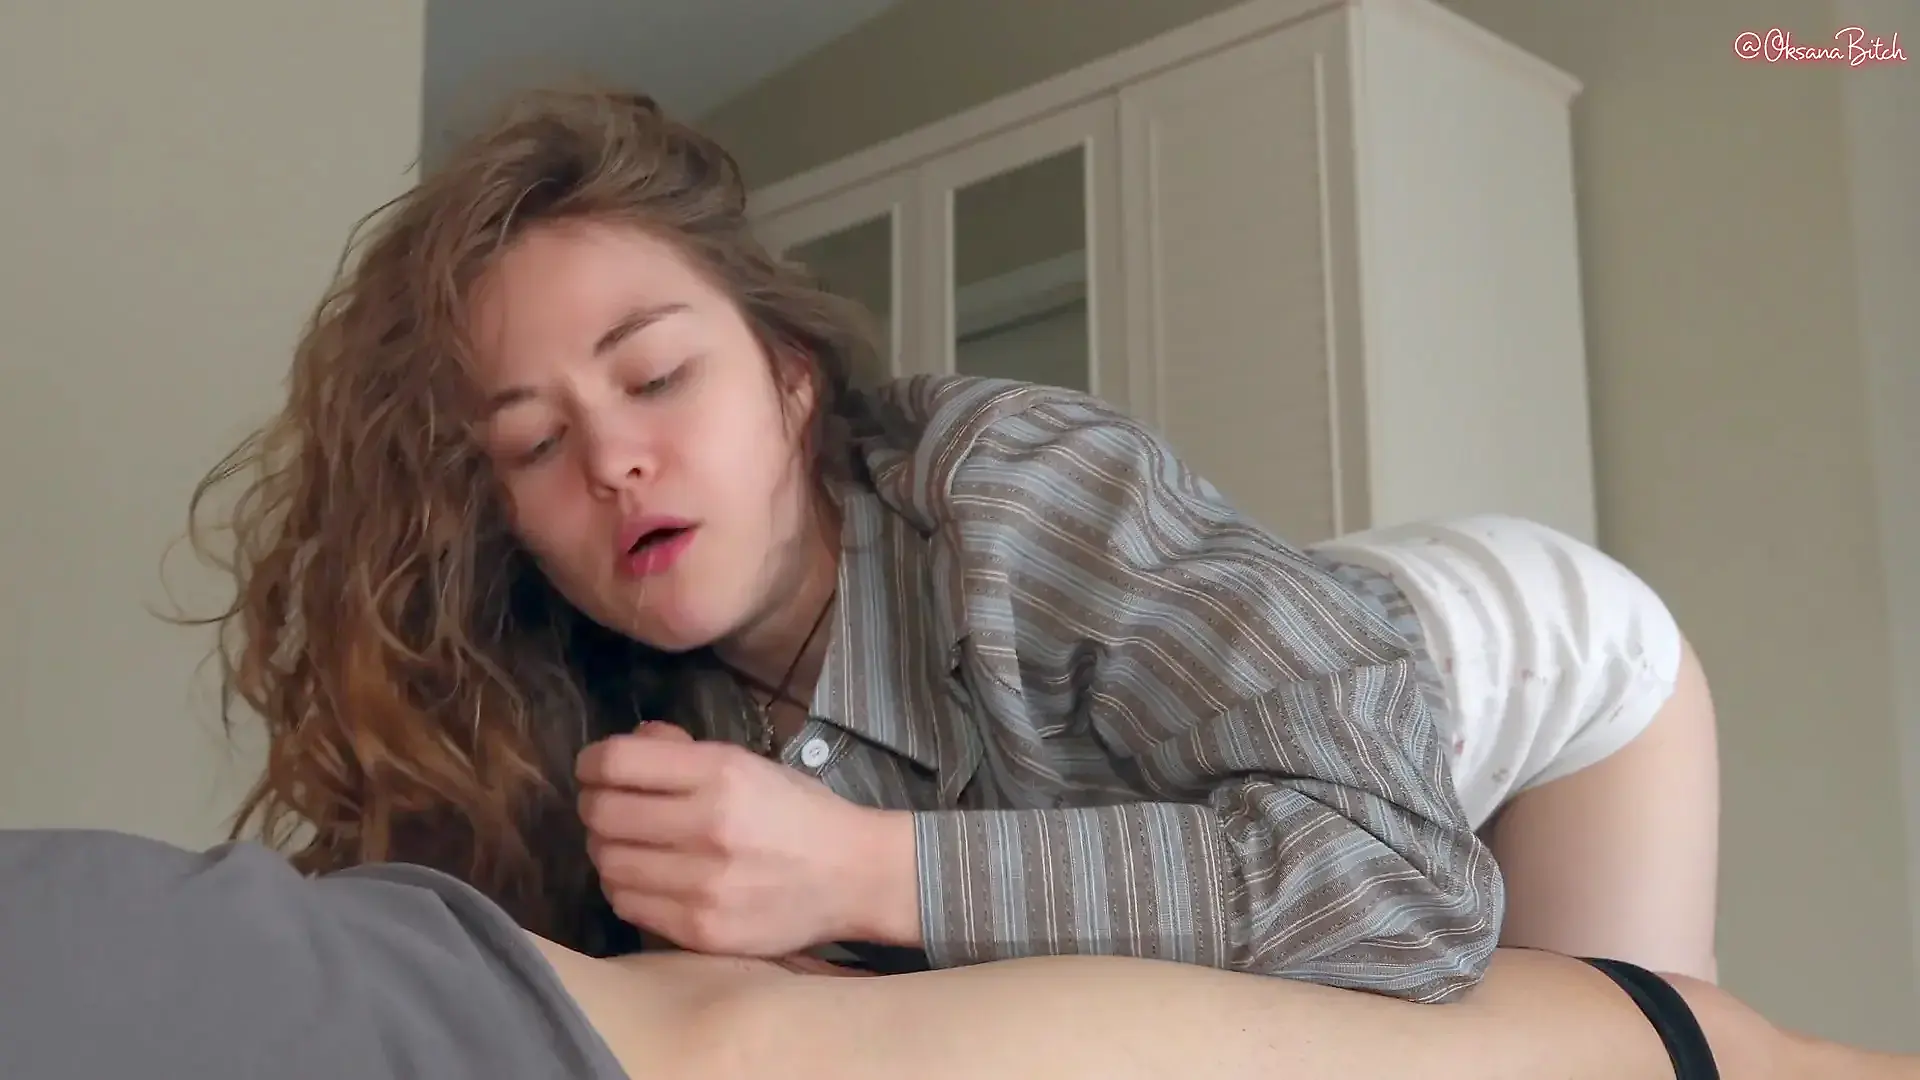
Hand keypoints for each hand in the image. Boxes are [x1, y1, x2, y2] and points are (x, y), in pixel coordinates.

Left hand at [576, 723, 920, 956]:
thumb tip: (630, 741)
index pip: (616, 762)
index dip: (591, 763)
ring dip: (607, 850)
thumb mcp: (749, 764)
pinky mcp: (701, 928)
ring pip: (607, 863)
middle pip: (602, 814)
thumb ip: (685, 752)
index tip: (593, 769)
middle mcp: (707, 825)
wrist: (854, 875)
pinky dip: (625, 888)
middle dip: (593, 807)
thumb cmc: (799, 813)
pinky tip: (645, 879)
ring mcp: (702, 882)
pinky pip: (628, 904)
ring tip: (628, 846)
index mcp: (721, 773)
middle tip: (606, 809)